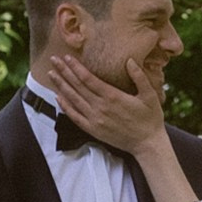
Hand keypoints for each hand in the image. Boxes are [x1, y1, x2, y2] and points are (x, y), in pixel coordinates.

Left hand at [41, 42, 168, 156]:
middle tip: (53, 60)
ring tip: (51, 74)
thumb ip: (139, 77)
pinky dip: (65, 106)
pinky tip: (58, 97)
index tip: (67, 58)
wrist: (147, 144)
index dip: (76, 67)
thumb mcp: (150, 95)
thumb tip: (130, 60)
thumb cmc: (150, 119)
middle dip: (64, 72)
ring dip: (61, 86)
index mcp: (113, 96)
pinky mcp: (93, 130)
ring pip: (73, 100)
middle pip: (77, 86)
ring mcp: (95, 120)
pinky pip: (75, 117)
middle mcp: (100, 107)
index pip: (88, 79)